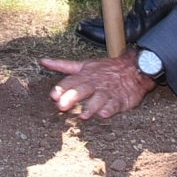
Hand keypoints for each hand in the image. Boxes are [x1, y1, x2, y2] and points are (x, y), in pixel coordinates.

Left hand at [41, 52, 155, 119]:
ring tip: (83, 115)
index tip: (53, 96)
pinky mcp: (120, 99)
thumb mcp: (83, 65)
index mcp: (84, 75)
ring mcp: (107, 91)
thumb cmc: (105, 70)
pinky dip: (110, 108)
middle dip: (72, 97)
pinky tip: (104, 114)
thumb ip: (62, 65)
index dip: (62, 89)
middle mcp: (94, 83)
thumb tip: (42, 61)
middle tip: (62, 106)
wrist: (134, 69)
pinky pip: (115, 104)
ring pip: (98, 99)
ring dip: (91, 106)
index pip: (71, 81)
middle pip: (82, 90)